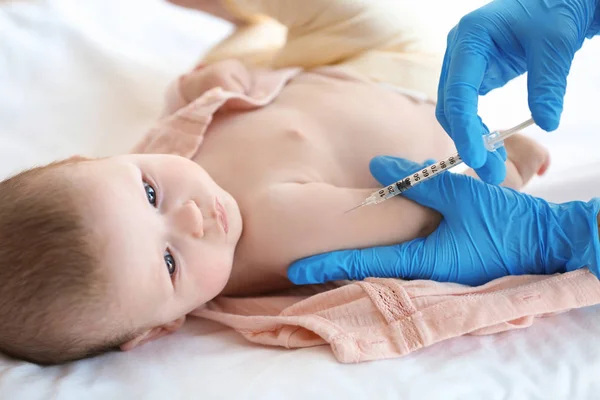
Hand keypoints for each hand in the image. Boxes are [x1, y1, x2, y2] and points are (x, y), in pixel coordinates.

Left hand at [288, 156, 599, 285]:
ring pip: (380, 267)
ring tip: (322, 250)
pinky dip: (378, 256)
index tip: (295, 269)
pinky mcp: (440, 267)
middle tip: (298, 259)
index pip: (363, 262)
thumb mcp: (460, 194)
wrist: (543, 243)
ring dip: (353, 260)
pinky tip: (366, 245)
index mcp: (421, 258)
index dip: (327, 264)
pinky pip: (400, 263)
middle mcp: (421, 271)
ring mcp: (430, 272)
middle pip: (365, 269)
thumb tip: (377, 165)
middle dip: (332, 265)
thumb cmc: (504, 222)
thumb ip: (417, 180)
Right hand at [437, 0, 599, 183]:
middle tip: (490, 172)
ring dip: (469, 137)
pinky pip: (466, 105)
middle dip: (466, 139)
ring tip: (493, 165)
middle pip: (450, 104)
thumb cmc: (554, 9)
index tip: (476, 158)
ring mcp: (462, 63)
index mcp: (470, 37)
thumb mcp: (555, 44)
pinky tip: (490, 145)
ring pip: (454, 108)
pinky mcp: (472, 72)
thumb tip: (547, 123)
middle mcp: (458, 50)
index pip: (459, 91)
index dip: (464, 127)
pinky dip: (475, 127)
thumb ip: (548, 85)